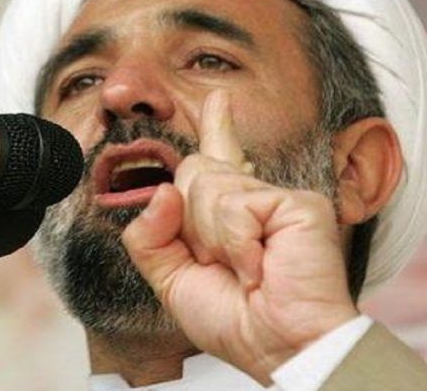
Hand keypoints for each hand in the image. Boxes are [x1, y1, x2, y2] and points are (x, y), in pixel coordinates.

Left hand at [121, 90, 358, 383]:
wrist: (275, 347)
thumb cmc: (233, 319)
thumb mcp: (169, 279)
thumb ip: (148, 237)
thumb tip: (162, 191)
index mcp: (225, 214)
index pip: (215, 157)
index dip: (217, 126)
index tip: (219, 99)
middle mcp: (251, 197)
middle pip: (190, 172)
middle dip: (190, 225)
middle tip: (220, 266)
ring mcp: (274, 197)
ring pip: (204, 186)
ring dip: (212, 240)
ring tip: (244, 271)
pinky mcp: (296, 203)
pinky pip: (233, 205)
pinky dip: (236, 245)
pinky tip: (259, 268)